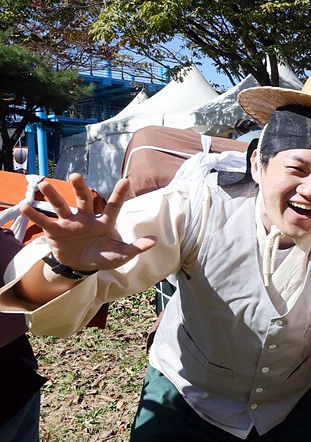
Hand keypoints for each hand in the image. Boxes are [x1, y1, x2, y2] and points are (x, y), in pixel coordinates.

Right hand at [20, 173, 156, 271]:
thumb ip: (135, 248)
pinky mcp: (55, 230)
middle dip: (80, 187)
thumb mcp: (120, 255)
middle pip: (84, 199)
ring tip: (44, 184)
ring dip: (53, 195)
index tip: (125, 180)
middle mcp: (86, 217)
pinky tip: (25, 205)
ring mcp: (69, 222)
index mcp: (105, 222)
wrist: (82, 265)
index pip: (113, 206)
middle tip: (75, 176)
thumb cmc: (103, 255)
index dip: (119, 194)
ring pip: (61, 206)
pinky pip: (44, 221)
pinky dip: (35, 214)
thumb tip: (155, 240)